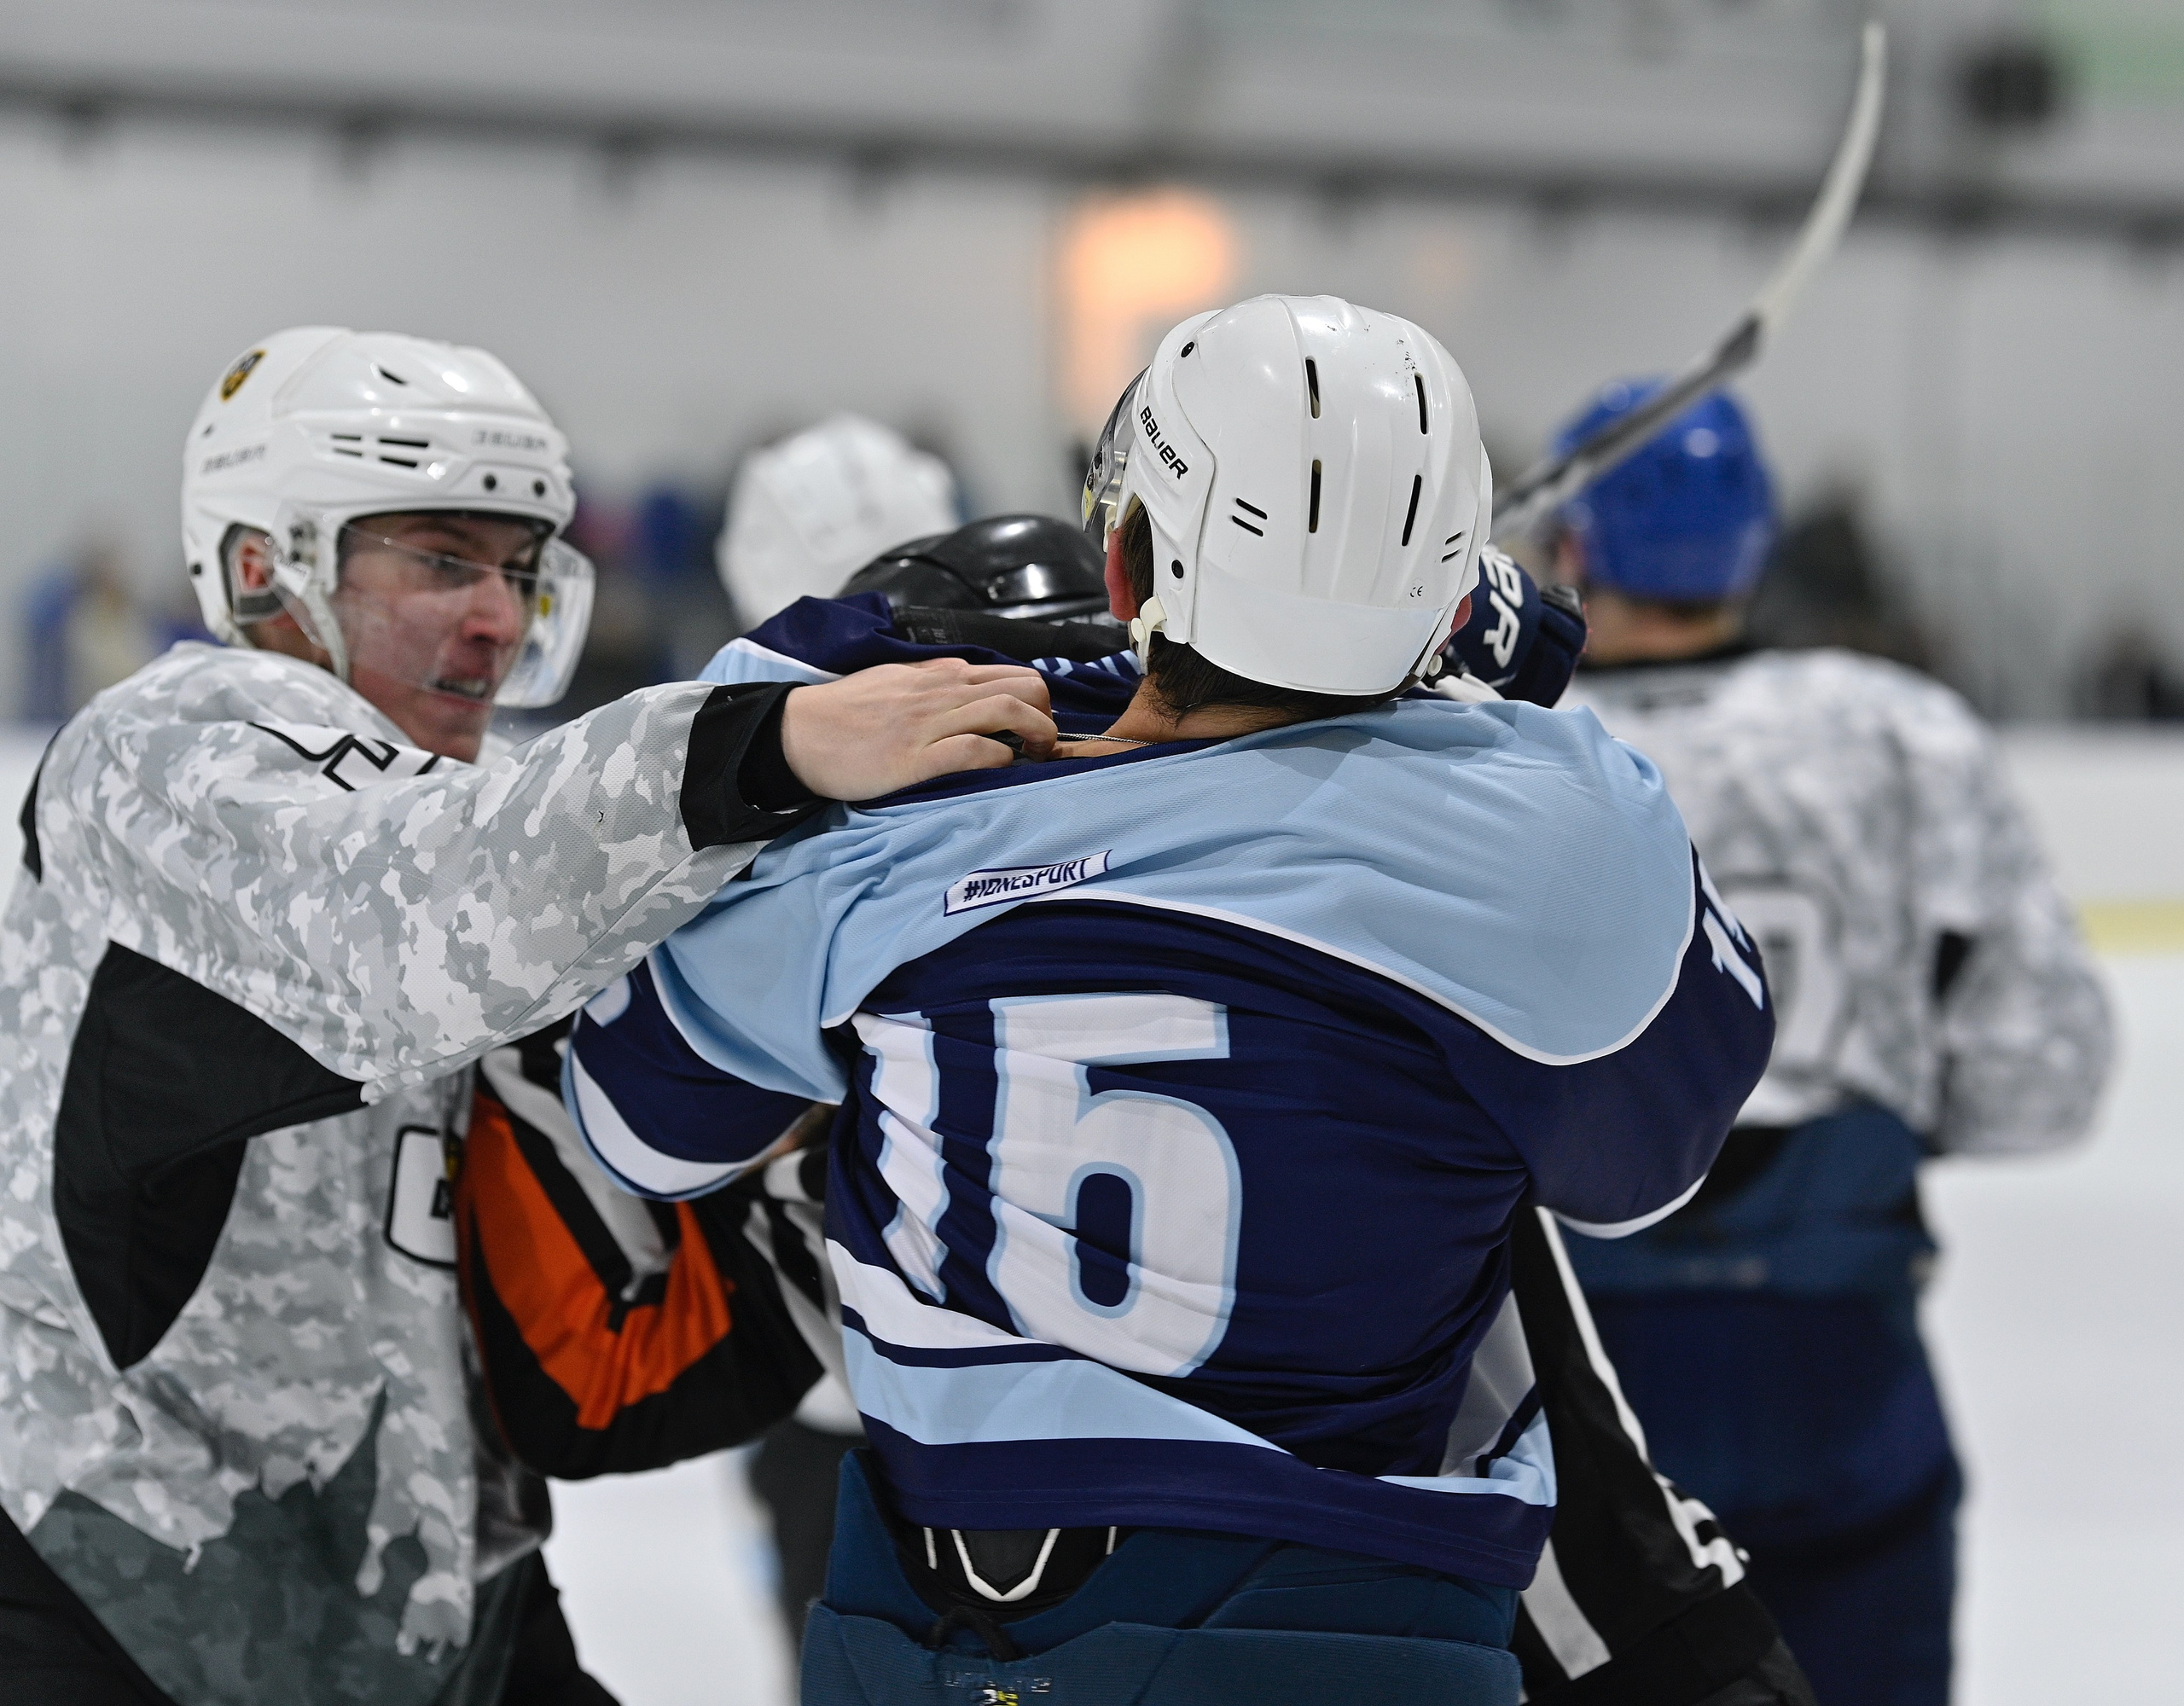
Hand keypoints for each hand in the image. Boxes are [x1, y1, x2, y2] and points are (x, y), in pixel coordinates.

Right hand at [779, 658, 1056, 800]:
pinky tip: (1000, 767)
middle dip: (1048, 715)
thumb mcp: (896, 680)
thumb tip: (966, 681)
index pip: (1013, 675)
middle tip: (1043, 744)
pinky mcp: (914, 757)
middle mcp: (943, 692)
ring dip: (1035, 734)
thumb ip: (933, 680)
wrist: (797, 732)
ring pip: (1007, 711)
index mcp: (940, 674)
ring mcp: (929, 723)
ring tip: (1035, 756)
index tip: (1036, 727)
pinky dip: (999, 758)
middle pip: (1024, 687)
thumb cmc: (845, 712)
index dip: (1038, 701)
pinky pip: (973, 750)